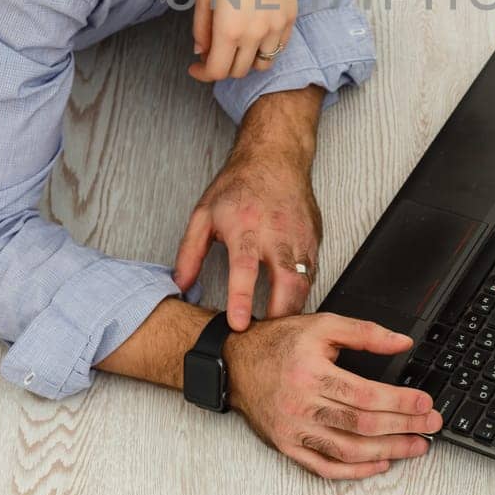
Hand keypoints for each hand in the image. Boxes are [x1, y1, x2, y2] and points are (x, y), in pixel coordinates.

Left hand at [174, 151, 320, 330]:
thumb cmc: (240, 184)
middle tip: (268, 338)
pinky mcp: (314, 239)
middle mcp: (276, 233)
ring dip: (293, 308)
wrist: (275, 156)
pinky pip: (312, 272)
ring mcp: (299, 236)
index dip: (241, 298)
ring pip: (305, 281)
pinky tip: (290, 303)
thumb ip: (189, 251)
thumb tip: (180, 284)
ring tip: (278, 328)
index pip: (245, 267)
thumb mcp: (204, 213)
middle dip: (280, 314)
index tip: (239, 323)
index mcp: (245, 226)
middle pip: (287, 281)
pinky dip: (303, 291)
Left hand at [188, 0, 299, 82]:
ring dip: (245, 61)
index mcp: (229, 28)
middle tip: (213, 51)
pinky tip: (255, 34)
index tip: (195, 66)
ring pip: (262, 64)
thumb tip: (201, 50)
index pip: (217, 71)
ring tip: (236, 44)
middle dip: (222, 67)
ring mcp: (276, 28)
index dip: (202, 74)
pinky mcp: (290, 19)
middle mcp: (255, 34)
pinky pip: (278, 48)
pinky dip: (264, 49)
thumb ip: (200, 27)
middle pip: (238, 71)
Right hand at [225, 313, 441, 478]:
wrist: (236, 362)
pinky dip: (354, 470)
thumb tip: (402, 342)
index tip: (425, 403)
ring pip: (348, 450)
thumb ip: (365, 333)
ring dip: (387, 451)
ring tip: (414, 446)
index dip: (400, 402)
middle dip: (403, 426)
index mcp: (311, 373)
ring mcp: (294, 430)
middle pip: (362, 425)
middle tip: (430, 425)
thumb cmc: (278, 343)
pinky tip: (378, 463)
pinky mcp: (288, 446)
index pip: (366, 395)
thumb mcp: (322, 325)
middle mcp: (302, 405)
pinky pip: (325, 467)